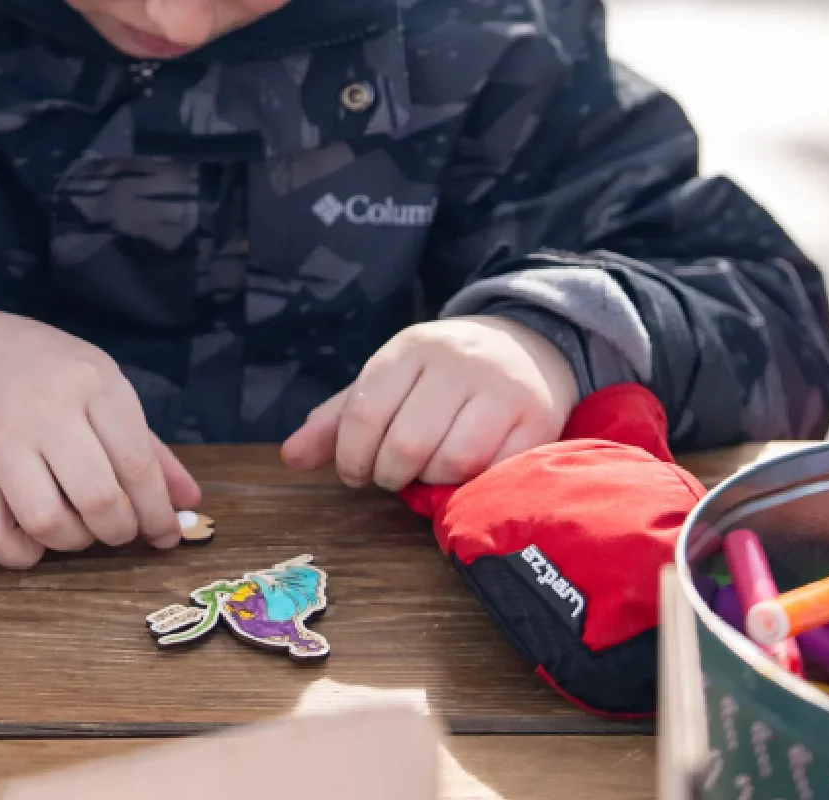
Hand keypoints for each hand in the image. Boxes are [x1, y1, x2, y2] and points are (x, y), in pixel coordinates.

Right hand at [0, 309, 200, 568]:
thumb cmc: (50, 369)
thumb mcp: (107, 387)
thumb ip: (150, 447)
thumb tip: (189, 502)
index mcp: (93, 385)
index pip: (136, 463)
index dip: (157, 510)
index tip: (166, 534)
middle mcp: (48, 413)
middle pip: (97, 498)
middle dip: (120, 530)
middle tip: (120, 529)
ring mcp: (1, 444)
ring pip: (47, 521)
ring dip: (74, 542)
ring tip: (80, 528)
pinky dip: (21, 553)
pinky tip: (37, 540)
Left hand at [281, 317, 578, 490]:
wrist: (528, 344)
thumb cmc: (443, 376)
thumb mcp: (389, 383)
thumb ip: (339, 421)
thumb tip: (290, 457)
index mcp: (410, 348)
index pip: (365, 411)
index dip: (351, 456)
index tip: (354, 474)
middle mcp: (456, 361)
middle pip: (407, 443)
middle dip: (390, 474)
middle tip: (394, 476)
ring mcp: (501, 387)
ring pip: (453, 460)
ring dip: (434, 481)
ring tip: (433, 468)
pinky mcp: (538, 416)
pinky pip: (496, 471)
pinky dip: (475, 484)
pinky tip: (469, 472)